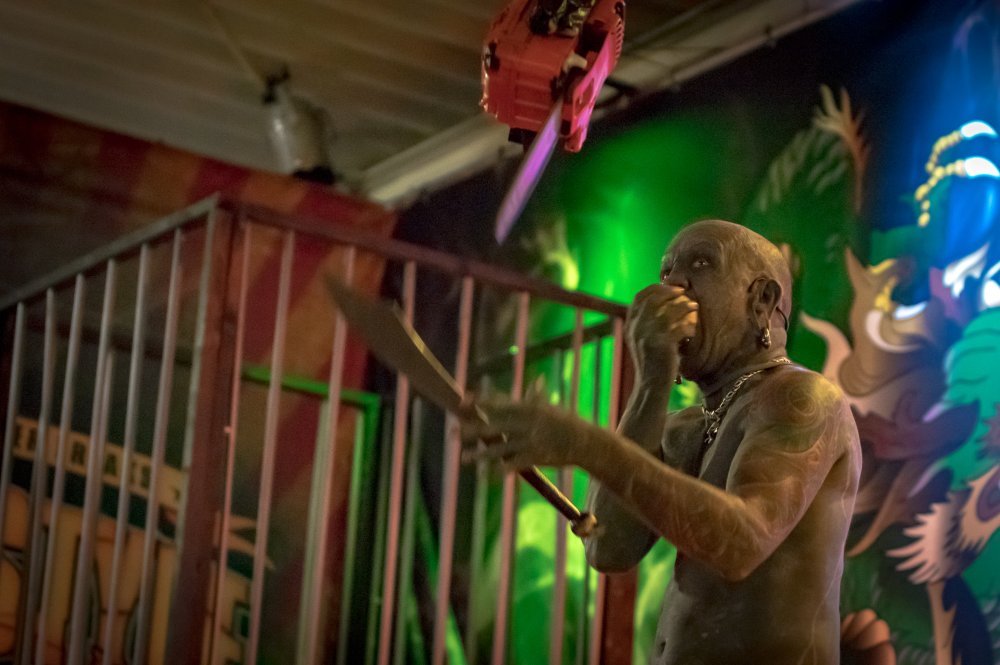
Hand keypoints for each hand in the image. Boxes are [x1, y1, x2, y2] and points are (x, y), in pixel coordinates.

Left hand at [459, 396, 593, 468]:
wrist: (586, 442)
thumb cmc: (567, 423)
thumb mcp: (551, 408)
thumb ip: (538, 397)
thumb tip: (537, 381)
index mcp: (529, 408)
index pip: (500, 403)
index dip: (481, 402)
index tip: (463, 400)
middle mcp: (527, 423)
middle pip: (494, 426)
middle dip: (472, 430)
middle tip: (452, 433)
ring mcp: (531, 441)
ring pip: (500, 449)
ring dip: (480, 455)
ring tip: (463, 459)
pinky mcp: (536, 458)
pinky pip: (514, 464)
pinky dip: (501, 469)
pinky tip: (489, 474)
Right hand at [625, 284, 697, 380]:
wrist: (650, 387)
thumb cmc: (652, 362)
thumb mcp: (642, 340)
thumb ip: (647, 321)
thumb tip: (665, 299)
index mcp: (630, 325)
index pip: (640, 296)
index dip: (656, 288)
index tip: (671, 288)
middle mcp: (636, 328)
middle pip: (655, 299)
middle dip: (672, 293)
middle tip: (685, 294)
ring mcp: (648, 336)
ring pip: (670, 311)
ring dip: (685, 307)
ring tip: (694, 308)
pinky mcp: (662, 345)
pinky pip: (681, 327)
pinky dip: (689, 327)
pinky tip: (692, 331)